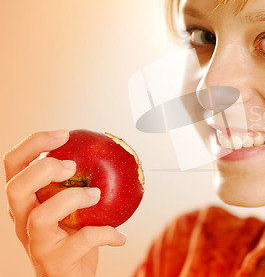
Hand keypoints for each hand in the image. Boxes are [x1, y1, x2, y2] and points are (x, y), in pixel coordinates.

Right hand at [4, 130, 126, 276]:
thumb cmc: (74, 239)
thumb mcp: (72, 209)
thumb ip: (80, 184)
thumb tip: (114, 152)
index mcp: (26, 202)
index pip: (13, 165)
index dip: (33, 144)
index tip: (64, 134)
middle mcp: (22, 222)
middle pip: (15, 188)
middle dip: (43, 169)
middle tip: (72, 166)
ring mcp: (37, 244)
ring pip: (40, 216)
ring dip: (72, 199)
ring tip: (97, 195)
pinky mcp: (56, 262)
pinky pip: (80, 241)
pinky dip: (105, 233)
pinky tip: (120, 235)